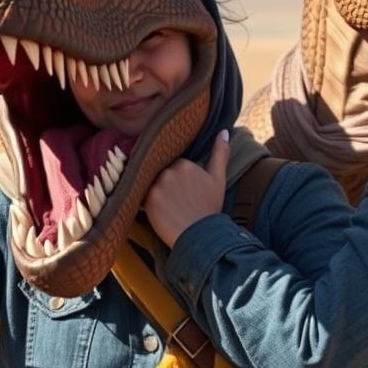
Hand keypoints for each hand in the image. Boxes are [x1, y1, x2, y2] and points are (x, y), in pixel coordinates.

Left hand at [143, 130, 229, 247]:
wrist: (201, 236)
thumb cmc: (210, 208)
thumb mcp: (218, 179)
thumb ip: (220, 153)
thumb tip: (224, 131)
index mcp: (186, 164)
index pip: (176, 165)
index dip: (181, 179)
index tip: (187, 192)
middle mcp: (170, 171)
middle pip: (163, 173)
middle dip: (168, 184)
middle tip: (178, 201)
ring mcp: (158, 186)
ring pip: (153, 184)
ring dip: (158, 193)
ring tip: (169, 207)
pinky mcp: (148, 200)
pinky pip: (143, 196)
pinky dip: (149, 203)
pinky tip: (160, 212)